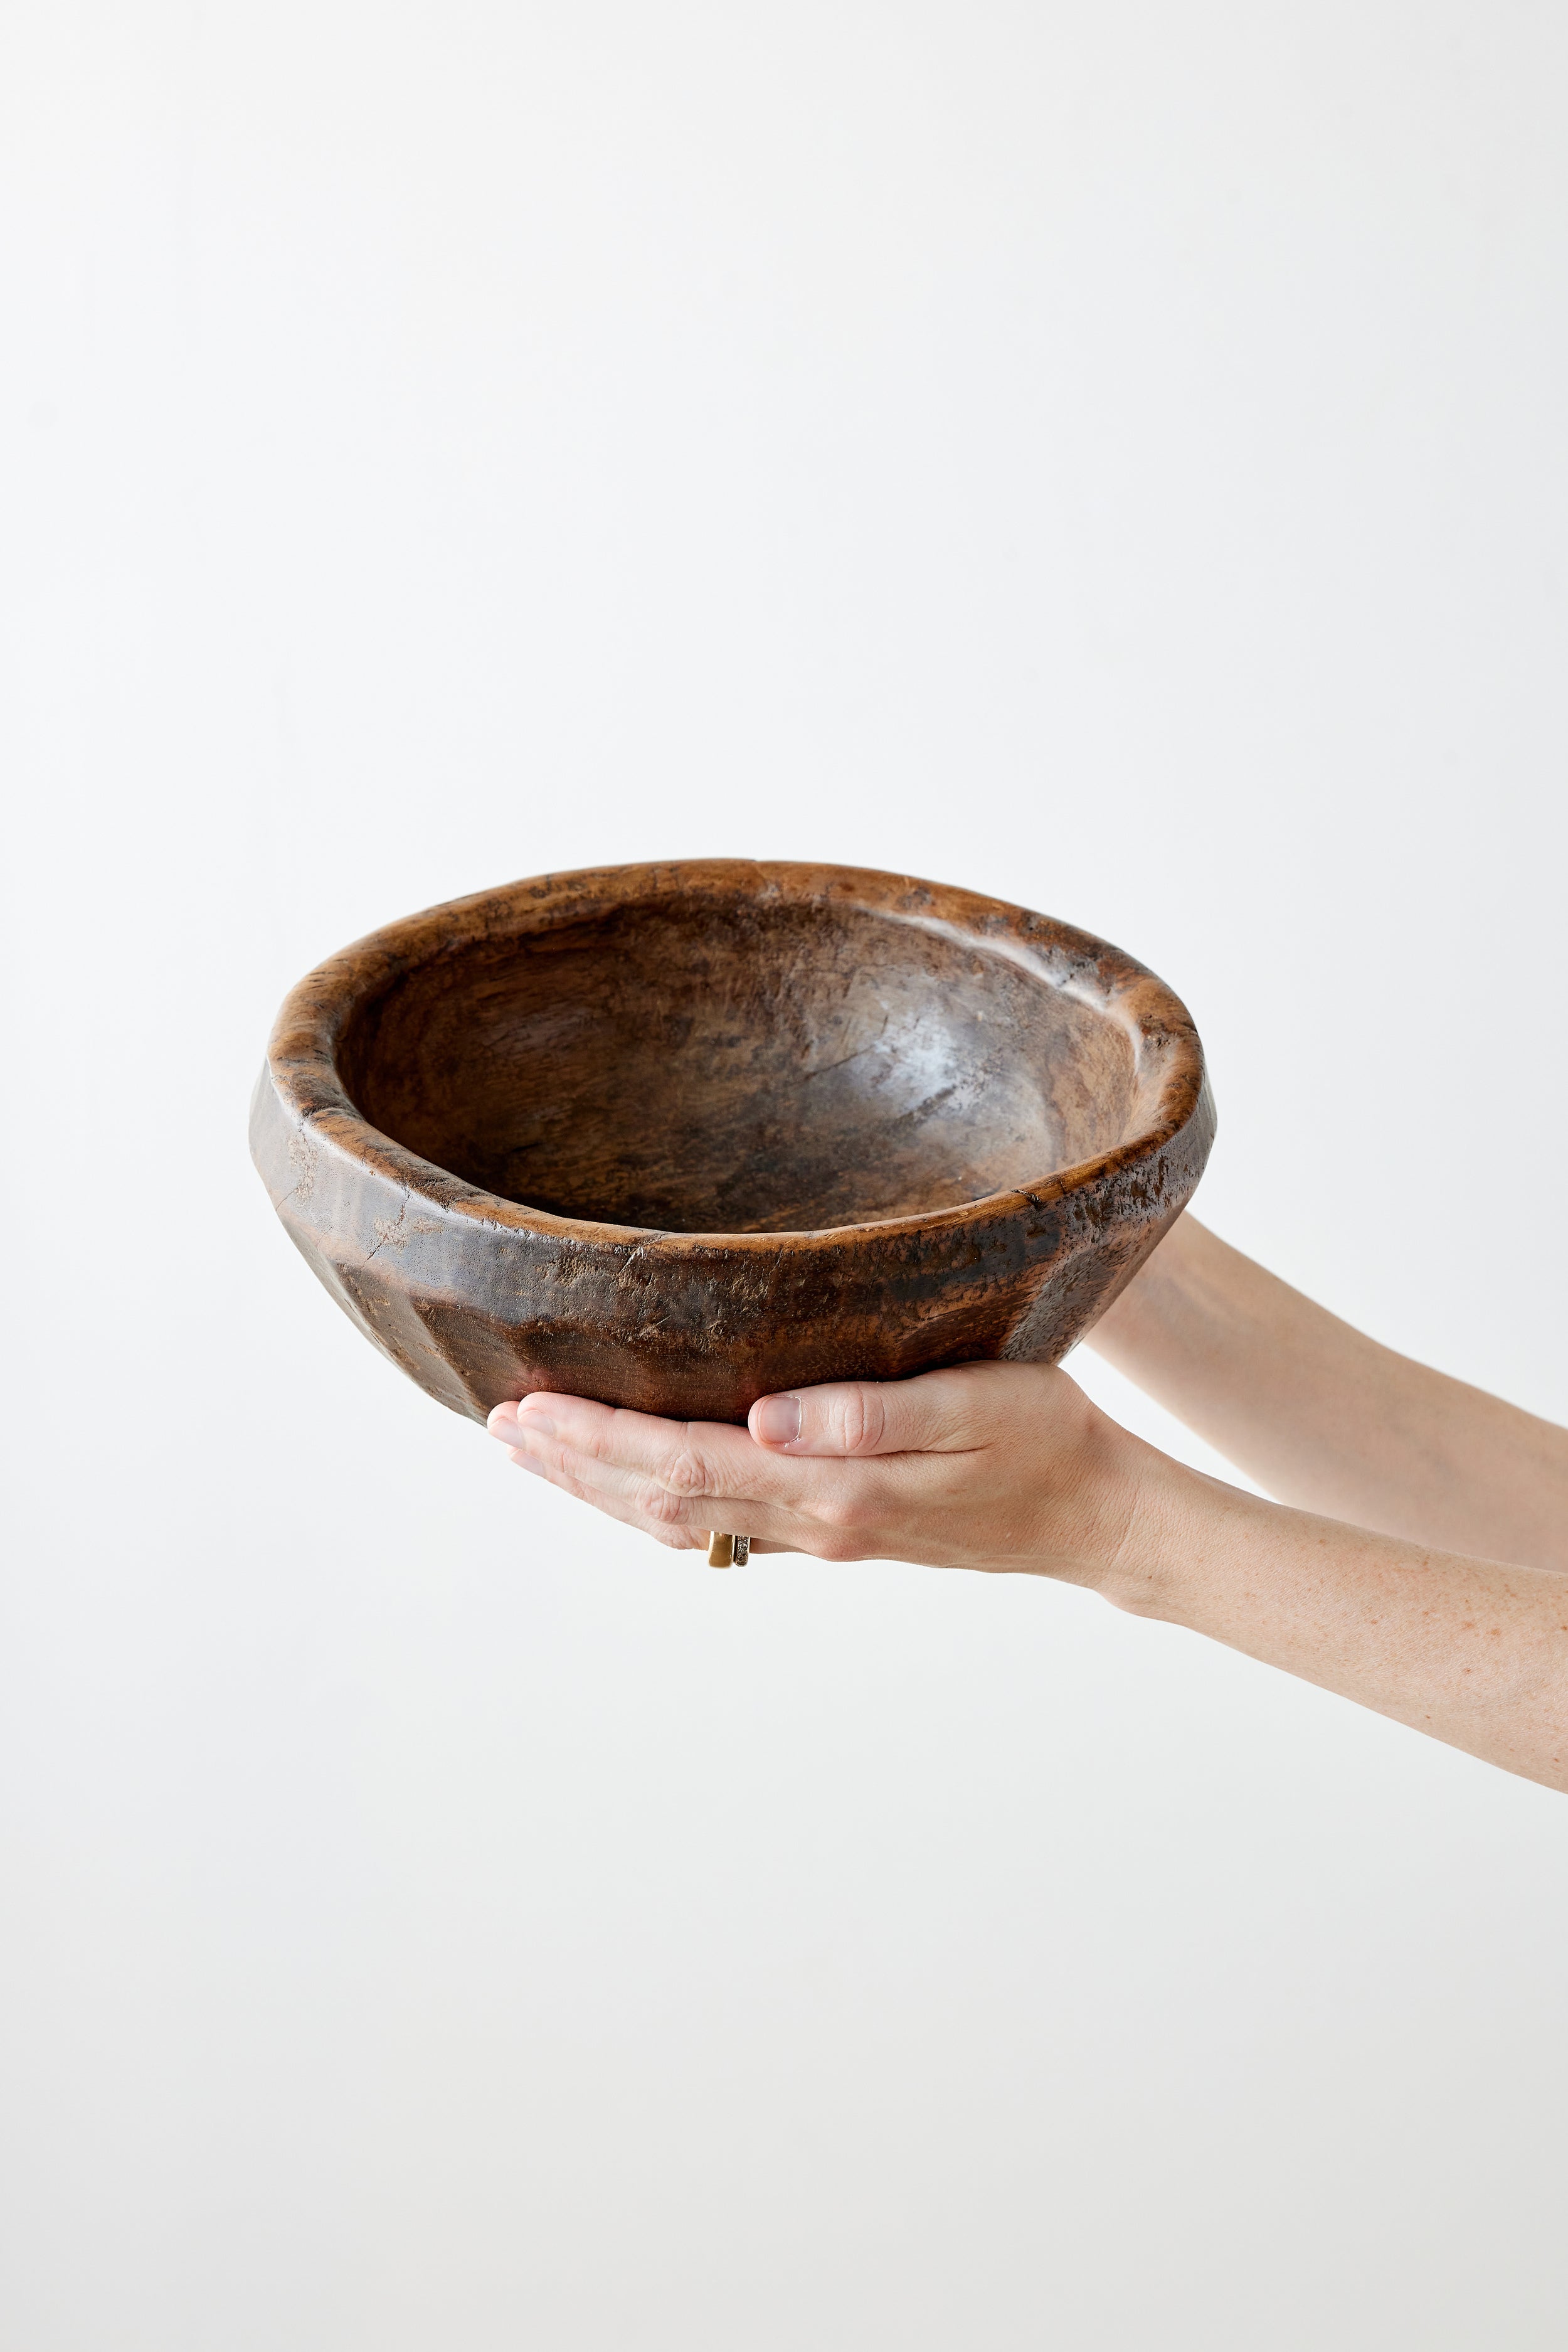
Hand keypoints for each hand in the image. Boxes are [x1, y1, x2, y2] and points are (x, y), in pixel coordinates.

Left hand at [486, 1361, 1156, 1583]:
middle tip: (500, 1425)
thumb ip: (869, 1415)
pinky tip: (634, 1478)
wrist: (1092, 1514)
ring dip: (602, 1488)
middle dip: (575, 1466)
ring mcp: (820, 1534)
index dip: (599, 1439)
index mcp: (834, 1488)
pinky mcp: (835, 1528)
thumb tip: (764, 1418)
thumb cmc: (1045, 1437)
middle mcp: (812, 1521)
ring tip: (539, 1451)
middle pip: (661, 1501)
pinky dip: (654, 1499)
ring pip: (681, 1519)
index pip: (685, 1462)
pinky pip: (718, 1522)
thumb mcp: (974, 1405)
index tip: (528, 1408)